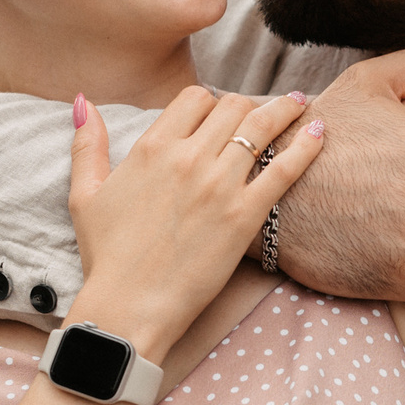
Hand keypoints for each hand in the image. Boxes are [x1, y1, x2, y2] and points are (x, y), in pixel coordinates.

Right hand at [69, 86, 324, 354]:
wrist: (130, 306)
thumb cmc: (107, 257)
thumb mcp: (86, 195)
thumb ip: (87, 145)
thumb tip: (83, 101)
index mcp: (151, 148)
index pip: (194, 98)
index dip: (210, 102)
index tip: (220, 114)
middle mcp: (188, 157)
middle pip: (232, 107)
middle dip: (247, 105)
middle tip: (264, 111)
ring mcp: (220, 184)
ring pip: (261, 126)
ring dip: (285, 110)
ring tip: (302, 104)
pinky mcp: (245, 215)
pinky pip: (285, 168)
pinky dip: (306, 145)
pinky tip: (320, 132)